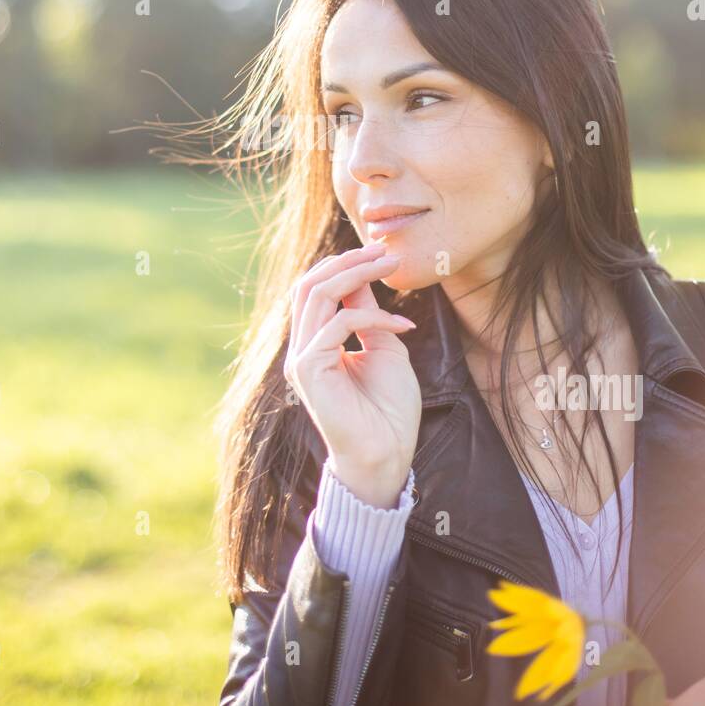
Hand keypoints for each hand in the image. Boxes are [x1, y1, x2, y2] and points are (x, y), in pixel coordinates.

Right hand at [283, 242, 421, 506]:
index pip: (316, 290)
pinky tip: (402, 324)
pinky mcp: (308, 369)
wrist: (386, 455)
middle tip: (384, 250)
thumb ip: (368, 315)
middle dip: (347, 261)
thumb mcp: (384, 348)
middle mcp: (302, 348)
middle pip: (309, 284)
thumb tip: (364, 276)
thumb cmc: (388, 410)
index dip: (345, 266)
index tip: (381, 253)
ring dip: (356, 274)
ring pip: (317, 294)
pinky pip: (338, 324)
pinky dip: (373, 316)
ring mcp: (301, 358)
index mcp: (316, 344)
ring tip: (389, 265)